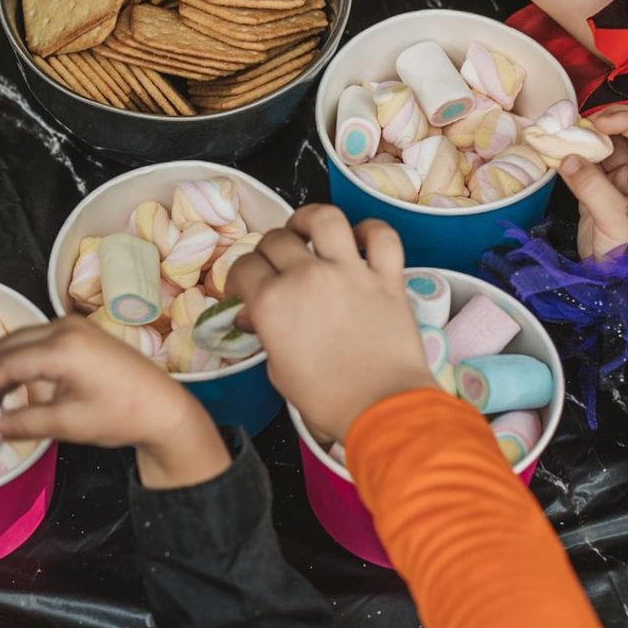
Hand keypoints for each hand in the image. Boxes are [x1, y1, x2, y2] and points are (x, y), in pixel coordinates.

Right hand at [0, 317, 227, 488]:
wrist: (164, 408)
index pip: (5, 364)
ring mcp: (72, 326)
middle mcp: (64, 327)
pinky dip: (16, 359)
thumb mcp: (67, 424)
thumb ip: (22, 424)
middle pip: (6, 346)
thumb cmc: (121, 416)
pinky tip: (9, 384)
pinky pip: (34, 340)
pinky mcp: (78, 332)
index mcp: (63, 348)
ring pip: (18, 340)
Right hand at [226, 207, 435, 443]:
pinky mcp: (387, 277)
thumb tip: (256, 317)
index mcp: (272, 302)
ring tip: (307, 229)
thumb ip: (267, 334)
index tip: (245, 286)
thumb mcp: (279, 371)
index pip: (244, 266)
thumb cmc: (328, 400)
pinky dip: (371, 231)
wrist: (382, 409)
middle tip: (275, 266)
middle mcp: (307, 277)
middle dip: (268, 250)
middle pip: (276, 239)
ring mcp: (349, 273)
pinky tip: (361, 239)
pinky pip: (381, 235)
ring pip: (325, 218)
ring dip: (310, 219)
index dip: (240, 276)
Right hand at [559, 105, 627, 258]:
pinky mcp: (595, 191)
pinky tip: (556, 151)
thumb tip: (568, 158)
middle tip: (579, 123)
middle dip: (603, 123)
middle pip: (626, 135)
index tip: (601, 123)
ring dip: (583, 137)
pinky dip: (569, 155)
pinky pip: (583, 165)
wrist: (616, 285)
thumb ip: (592, 187)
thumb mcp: (615, 220)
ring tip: (562, 133)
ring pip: (602, 147)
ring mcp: (617, 182)